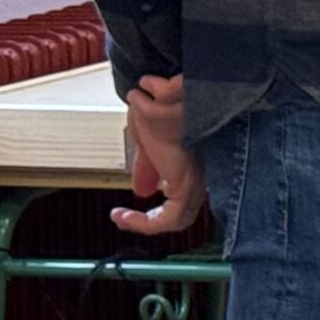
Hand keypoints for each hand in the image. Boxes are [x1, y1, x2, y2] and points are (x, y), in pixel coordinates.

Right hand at [112, 75, 205, 236]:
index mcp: (192, 164)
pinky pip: (166, 219)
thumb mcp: (148, 140)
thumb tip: (140, 189)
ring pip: (178, 219)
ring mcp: (195, 179)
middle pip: (183, 213)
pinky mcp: (185, 181)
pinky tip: (122, 215)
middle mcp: (198, 174)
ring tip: (121, 217)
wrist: (169, 95)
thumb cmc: (165, 108)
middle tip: (124, 217)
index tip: (128, 209)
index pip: (183, 199)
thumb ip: (147, 165)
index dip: (157, 209)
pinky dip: (143, 223)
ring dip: (145, 223)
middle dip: (151, 220)